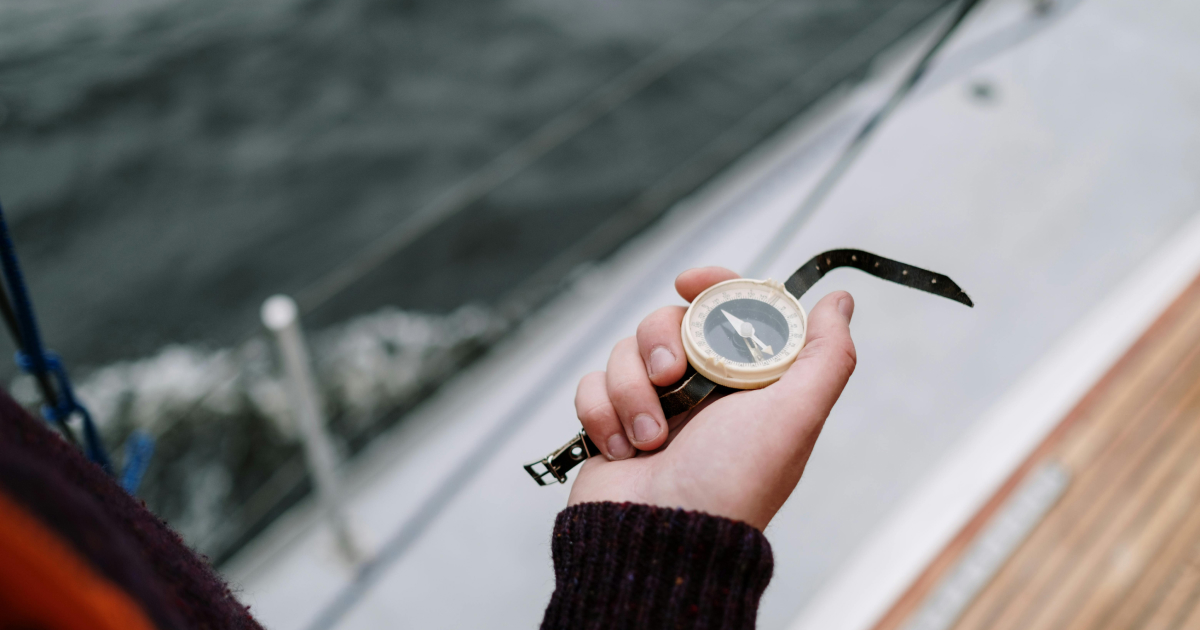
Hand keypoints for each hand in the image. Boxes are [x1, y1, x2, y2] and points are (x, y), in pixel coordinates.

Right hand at [568, 267, 856, 529]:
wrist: (663, 539)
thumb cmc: (733, 483)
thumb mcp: (795, 416)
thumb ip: (825, 355)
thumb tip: (840, 301)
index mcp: (743, 382)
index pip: (726, 309)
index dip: (711, 286)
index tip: (690, 282)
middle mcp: (698, 390)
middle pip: (666, 321)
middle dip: (662, 344)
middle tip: (673, 377)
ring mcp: (651, 406)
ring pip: (624, 351)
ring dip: (632, 391)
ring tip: (650, 440)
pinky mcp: (611, 423)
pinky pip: (591, 385)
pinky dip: (603, 414)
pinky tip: (623, 450)